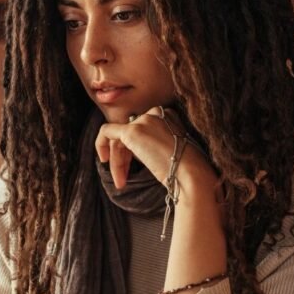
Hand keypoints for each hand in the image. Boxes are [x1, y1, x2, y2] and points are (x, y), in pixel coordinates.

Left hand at [94, 107, 214, 190]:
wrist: (192, 174)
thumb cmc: (187, 169)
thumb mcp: (173, 151)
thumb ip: (155, 144)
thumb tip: (135, 151)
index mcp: (169, 115)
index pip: (143, 127)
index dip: (135, 149)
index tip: (135, 166)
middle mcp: (156, 112)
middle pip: (130, 132)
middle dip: (124, 156)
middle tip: (124, 177)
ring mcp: (144, 120)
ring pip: (119, 136)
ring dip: (117, 160)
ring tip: (120, 181)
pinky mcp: (133, 131)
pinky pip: (106, 131)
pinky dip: (101, 145)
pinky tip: (105, 161)